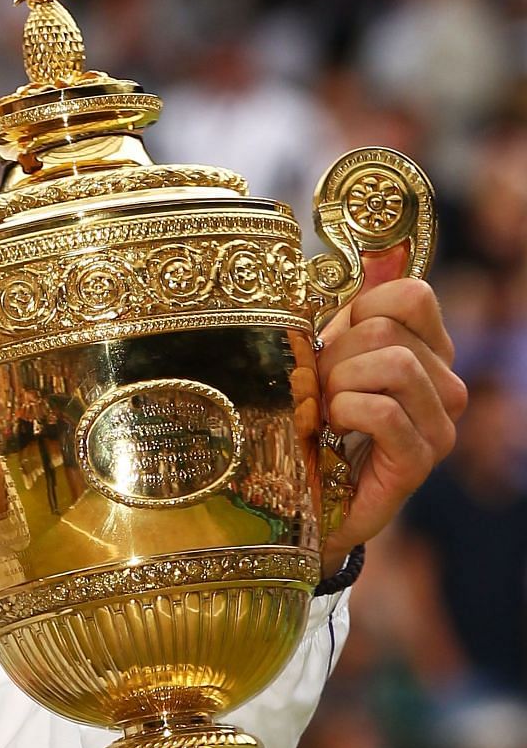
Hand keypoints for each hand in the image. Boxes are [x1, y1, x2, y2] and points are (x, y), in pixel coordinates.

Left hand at [316, 244, 467, 572]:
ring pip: (393, 365)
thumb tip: (379, 253)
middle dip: (335, 355)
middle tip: (320, 388)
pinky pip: (384, 411)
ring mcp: (439, 424)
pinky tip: (336, 431)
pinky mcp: (420, 460)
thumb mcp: (323, 354)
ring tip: (327, 411)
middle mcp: (445, 384)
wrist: (303, 495)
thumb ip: (350, 308)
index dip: (361, 309)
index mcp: (425, 350)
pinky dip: (347, 413)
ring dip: (340, 385)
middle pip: (388, 331)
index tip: (335, 341)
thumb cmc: (312, 420)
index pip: (413, 295)